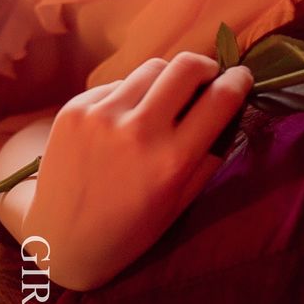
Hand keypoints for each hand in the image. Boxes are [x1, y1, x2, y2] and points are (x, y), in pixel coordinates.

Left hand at [20, 52, 251, 291]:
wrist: (61, 237)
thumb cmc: (131, 229)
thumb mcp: (181, 202)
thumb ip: (210, 156)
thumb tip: (234, 110)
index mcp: (172, 161)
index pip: (220, 99)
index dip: (239, 81)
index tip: (242, 76)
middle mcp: (138, 131)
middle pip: (186, 66)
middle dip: (205, 66)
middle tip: (207, 79)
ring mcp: (102, 115)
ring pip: (151, 68)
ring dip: (166, 80)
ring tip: (161, 105)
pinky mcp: (75, 108)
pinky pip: (117, 85)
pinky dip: (129, 97)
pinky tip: (121, 124)